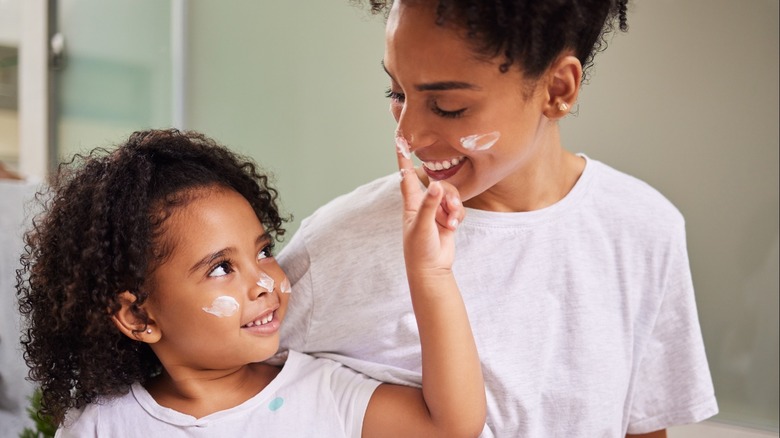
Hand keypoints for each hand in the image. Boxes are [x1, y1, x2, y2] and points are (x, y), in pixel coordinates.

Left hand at [397, 147, 464, 275]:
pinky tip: (454, 227)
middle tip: (449, 208)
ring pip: (451, 196)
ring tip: (451, 223)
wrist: (432, 270)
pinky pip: (458, 207)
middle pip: (439, 185)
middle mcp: (424, 204)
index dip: (403, 158)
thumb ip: (430, 205)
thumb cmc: (420, 250)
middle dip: (447, 194)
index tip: (400, 139)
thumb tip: (435, 185)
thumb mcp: (423, 226)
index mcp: (411, 204)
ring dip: (454, 208)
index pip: (406, 176)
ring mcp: (437, 211)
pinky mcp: (448, 218)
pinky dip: (458, 215)